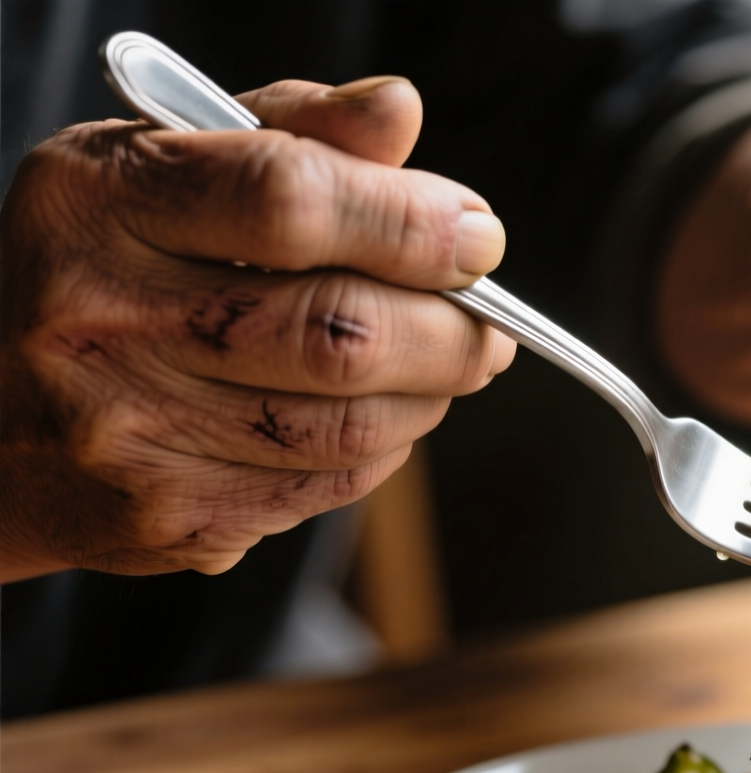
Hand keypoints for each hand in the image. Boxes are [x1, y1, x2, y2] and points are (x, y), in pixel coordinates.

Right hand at [0, 77, 514, 581]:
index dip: (411, 221)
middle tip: (486, 319)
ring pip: (352, 423)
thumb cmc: (102, 269)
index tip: (477, 235)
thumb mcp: (163, 166)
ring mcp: (129, 433)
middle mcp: (98, 320)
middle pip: (340, 331)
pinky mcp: (170, 518)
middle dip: (452, 327)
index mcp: (99, 204)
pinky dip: (382, 446)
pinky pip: (331, 485)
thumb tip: (398, 112)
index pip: (289, 202)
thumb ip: (292, 132)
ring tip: (439, 362)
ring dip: (429, 391)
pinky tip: (371, 413)